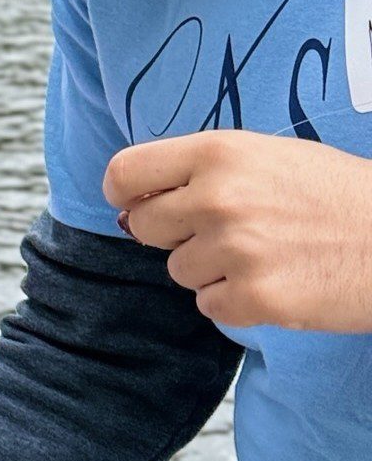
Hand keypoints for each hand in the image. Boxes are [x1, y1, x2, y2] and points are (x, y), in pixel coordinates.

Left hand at [103, 131, 371, 329]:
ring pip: (178, 270)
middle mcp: (219, 198)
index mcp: (219, 153)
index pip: (124, 173)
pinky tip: (278, 280)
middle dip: (172, 234)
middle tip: (225, 231)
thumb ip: (201, 171)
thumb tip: (128, 202)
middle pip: (143, 226)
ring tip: (266, 253)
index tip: (134, 203)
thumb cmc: (337, 195)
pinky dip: (237, 301)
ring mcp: (235, 249)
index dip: (123, 193)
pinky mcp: (254, 297)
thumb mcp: (267, 157)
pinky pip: (210, 306)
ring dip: (211, 269)